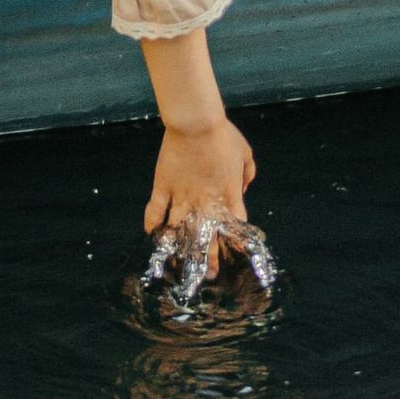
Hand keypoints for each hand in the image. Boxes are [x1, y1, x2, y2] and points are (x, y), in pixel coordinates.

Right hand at [144, 118, 259, 276]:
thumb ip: (247, 173)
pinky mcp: (163, 187)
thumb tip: (244, 187)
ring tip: (179, 266)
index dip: (235, 243)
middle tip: (211, 276)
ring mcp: (181, 197)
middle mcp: (205, 203)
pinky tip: (152, 237)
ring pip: (180, 231)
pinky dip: (152, 225)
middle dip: (209, 260)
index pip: (234, 227)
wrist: (196, 122)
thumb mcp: (245, 153)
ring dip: (180, 250)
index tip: (235, 255)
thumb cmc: (223, 135)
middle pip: (207, 238)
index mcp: (228, 195)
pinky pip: (155, 211)